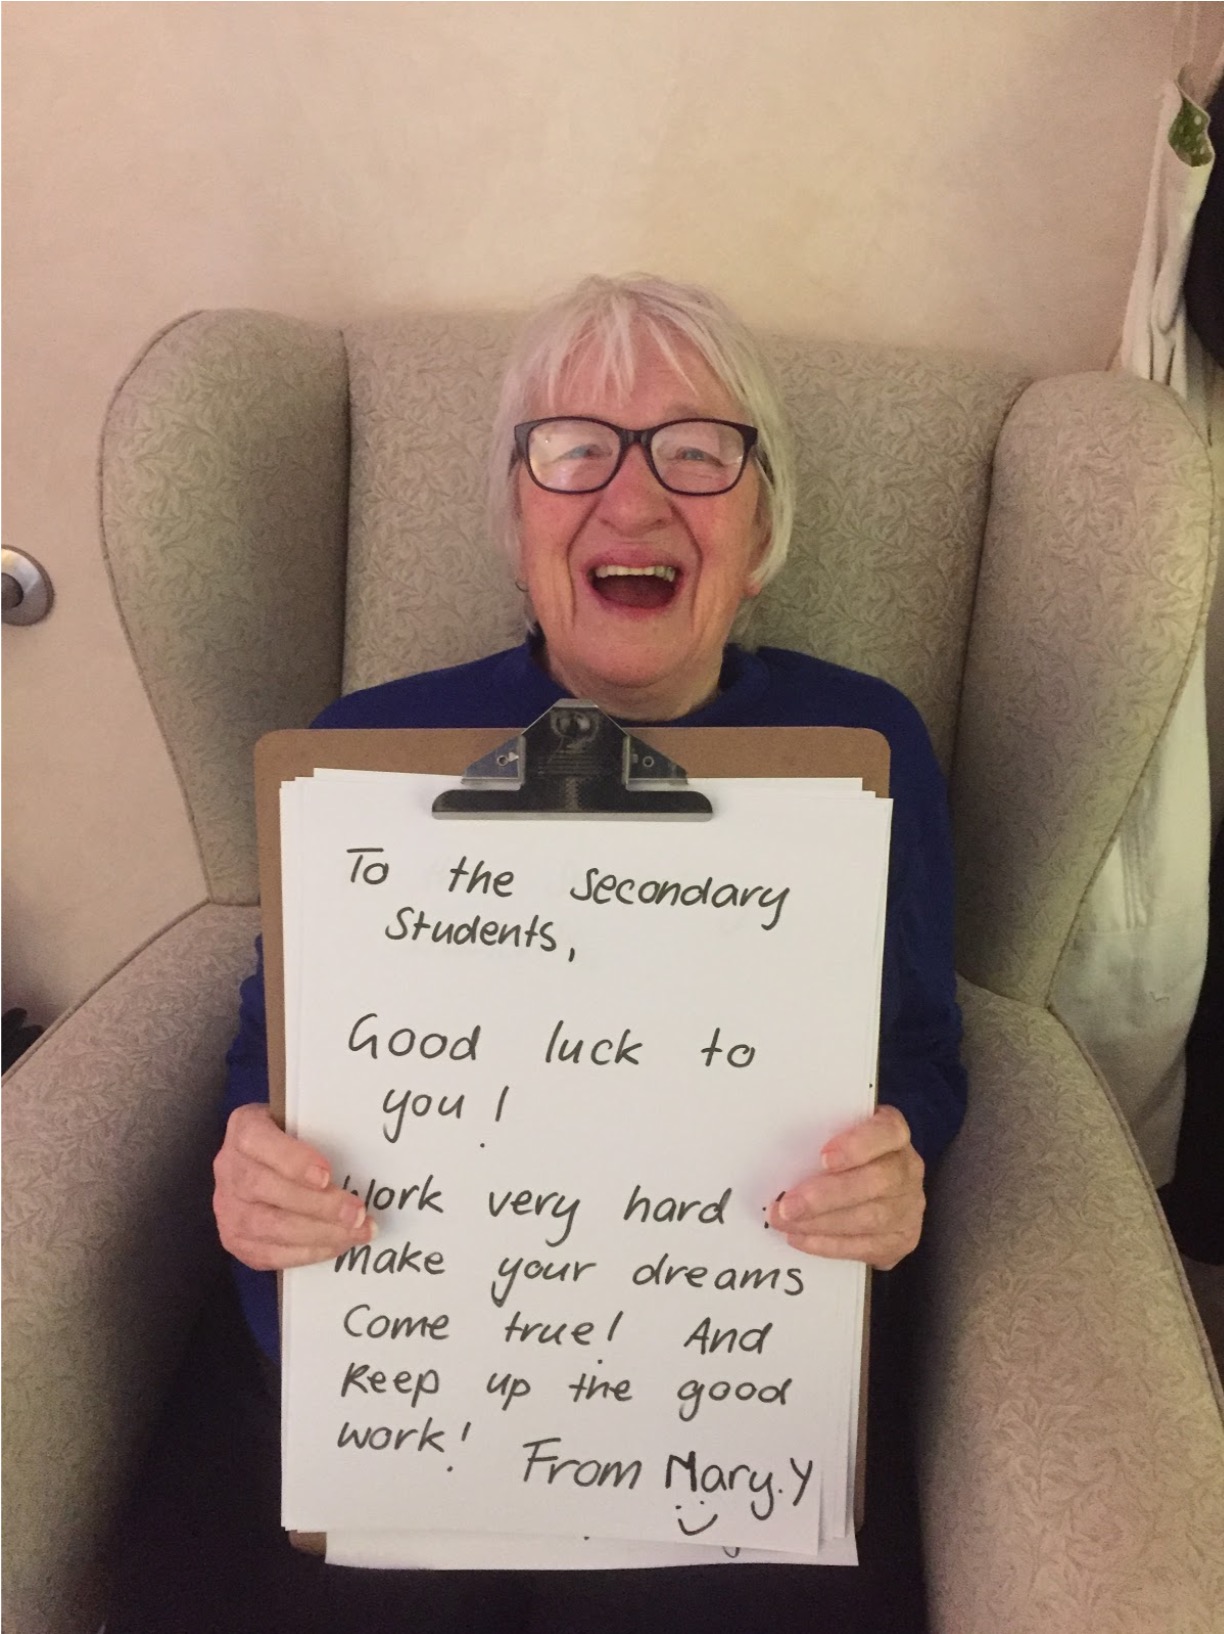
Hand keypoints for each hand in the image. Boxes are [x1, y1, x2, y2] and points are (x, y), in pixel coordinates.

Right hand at [213, 1102, 375, 1270]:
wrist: (259, 1165)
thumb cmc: (290, 1139)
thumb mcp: (300, 1120)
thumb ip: (319, 1130)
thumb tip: (364, 1153)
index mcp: (244, 1128)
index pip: (257, 1141)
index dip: (291, 1160)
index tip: (326, 1174)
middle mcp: (229, 1168)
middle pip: (265, 1189)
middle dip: (318, 1205)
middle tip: (357, 1213)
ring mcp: (227, 1208)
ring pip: (268, 1226)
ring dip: (319, 1233)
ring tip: (356, 1232)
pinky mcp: (235, 1241)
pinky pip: (269, 1254)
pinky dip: (307, 1253)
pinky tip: (336, 1246)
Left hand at [769, 1105, 924, 1270]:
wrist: (876, 1195)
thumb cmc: (846, 1157)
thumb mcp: (837, 1136)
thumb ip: (820, 1136)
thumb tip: (777, 1148)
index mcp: (893, 1134)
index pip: (888, 1132)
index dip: (858, 1144)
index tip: (823, 1157)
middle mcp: (908, 1169)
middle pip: (878, 1181)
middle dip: (827, 1196)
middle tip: (788, 1206)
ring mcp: (909, 1208)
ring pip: (870, 1218)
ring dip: (821, 1224)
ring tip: (785, 1222)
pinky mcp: (901, 1240)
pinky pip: (866, 1247)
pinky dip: (828, 1245)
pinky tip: (800, 1238)